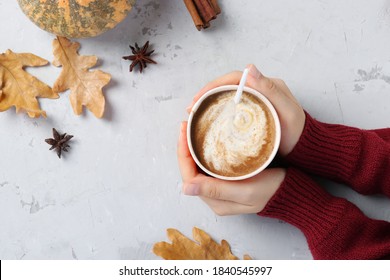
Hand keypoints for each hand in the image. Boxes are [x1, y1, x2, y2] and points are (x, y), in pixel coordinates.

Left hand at [177, 121, 285, 215]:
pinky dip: (203, 150)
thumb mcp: (246, 191)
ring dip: (192, 147)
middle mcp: (213, 196)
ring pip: (197, 166)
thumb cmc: (272, 190)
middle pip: (190, 169)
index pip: (188, 175)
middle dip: (185, 147)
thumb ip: (216, 190)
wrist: (290, 191)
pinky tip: (204, 138)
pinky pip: (207, 164)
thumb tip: (185, 188)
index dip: (183, 152)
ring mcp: (218, 189)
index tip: (184, 131)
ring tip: (191, 128)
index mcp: (215, 200)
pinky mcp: (225, 181)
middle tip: (186, 124)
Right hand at [187, 64, 304, 155]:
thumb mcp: (286, 109)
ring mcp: (253, 101)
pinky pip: (229, 108)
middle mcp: (257, 89)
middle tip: (191, 108)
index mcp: (265, 84)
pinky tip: (207, 120)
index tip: (198, 98)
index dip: (213, 86)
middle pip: (226, 87)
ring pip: (225, 97)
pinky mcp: (250, 113)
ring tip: (194, 114)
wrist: (303, 146)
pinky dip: (216, 112)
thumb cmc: (297, 130)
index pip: (233, 79)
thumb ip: (269, 89)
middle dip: (205, 95)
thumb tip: (249, 68)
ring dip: (208, 103)